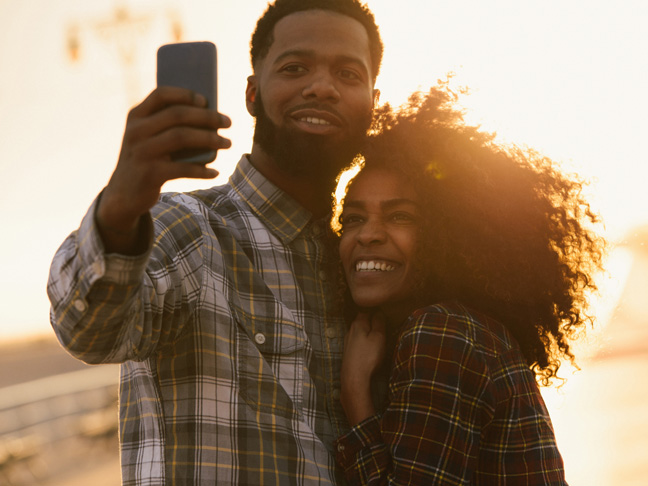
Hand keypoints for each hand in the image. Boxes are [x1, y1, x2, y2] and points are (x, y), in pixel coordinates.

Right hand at [96, 87, 231, 251]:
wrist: (123, 194)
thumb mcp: (148, 138)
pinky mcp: (150, 174)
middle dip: (207, 117)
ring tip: (228, 143)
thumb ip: (167, 125)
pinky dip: (202, 171)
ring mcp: (142, 152)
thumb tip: (209, 115)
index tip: (206, 100)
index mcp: (136, 116)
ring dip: (210, 139)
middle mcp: (136, 131)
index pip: (161, 95)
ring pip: (182, 137)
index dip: (185, 94)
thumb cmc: (146, 159)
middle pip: (177, 115)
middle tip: (228, 122)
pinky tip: (215, 172)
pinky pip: (183, 168)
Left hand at [340, 312, 385, 424]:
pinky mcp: (348, 352)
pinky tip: (369, 346)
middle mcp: (350, 330)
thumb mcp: (379, 337)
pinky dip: (364, 340)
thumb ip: (379, 323)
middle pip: (361, 320)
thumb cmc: (368, 356)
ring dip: (367, 331)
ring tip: (377, 333)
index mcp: (358, 324)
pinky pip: (357, 341)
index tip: (384, 311)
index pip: (366, 310)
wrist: (354, 377)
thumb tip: (379, 312)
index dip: (375, 310)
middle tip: (382, 321)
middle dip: (370, 319)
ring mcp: (348, 341)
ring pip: (359, 331)